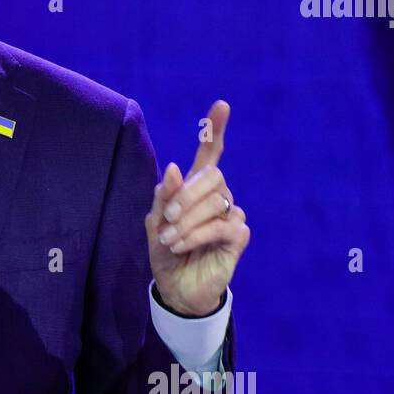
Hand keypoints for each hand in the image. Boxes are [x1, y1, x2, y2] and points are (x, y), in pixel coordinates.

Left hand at [145, 100, 249, 316]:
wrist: (176, 287)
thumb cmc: (166, 252)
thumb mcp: (155, 223)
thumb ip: (163, 196)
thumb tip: (174, 167)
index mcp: (196, 188)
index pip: (210, 154)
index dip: (215, 131)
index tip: (221, 106)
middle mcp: (217, 196)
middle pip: (212, 176)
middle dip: (185, 196)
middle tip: (167, 218)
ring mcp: (230, 215)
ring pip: (215, 202)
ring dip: (186, 221)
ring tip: (170, 240)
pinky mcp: (238, 236)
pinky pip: (221, 226)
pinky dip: (197, 235)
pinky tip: (182, 245)